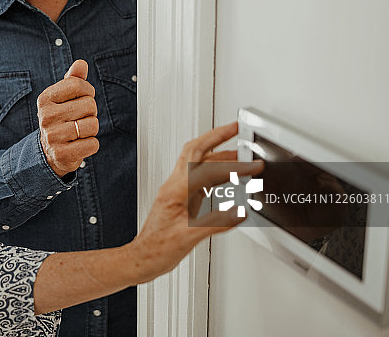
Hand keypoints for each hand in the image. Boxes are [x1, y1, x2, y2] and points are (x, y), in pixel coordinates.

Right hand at [37, 59, 98, 176]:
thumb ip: (73, 79)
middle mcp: (46, 117)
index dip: (88, 91)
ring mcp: (53, 136)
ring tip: (78, 132)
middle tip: (79, 118)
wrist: (48, 151)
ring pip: (93, 125)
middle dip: (91, 112)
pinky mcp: (62, 154)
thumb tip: (81, 64)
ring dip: (91, 129)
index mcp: (45, 99)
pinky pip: (93, 144)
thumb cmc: (61, 119)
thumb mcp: (63, 98)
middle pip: (89, 105)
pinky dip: (91, 144)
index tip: (83, 98)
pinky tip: (79, 144)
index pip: (77, 85)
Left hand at [126, 122, 264, 283]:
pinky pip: (199, 178)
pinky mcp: (180, 199)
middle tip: (236, 130)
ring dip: (218, 155)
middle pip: (195, 151)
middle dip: (217, 138)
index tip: (247, 154)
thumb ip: (216, 223)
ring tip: (240, 154)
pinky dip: (215, 173)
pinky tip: (227, 178)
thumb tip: (240, 212)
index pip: (204, 164)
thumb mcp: (189, 238)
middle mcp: (174, 186)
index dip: (227, 156)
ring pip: (198, 163)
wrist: (141, 258)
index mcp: (175, 190)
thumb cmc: (156, 250)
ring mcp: (176, 191)